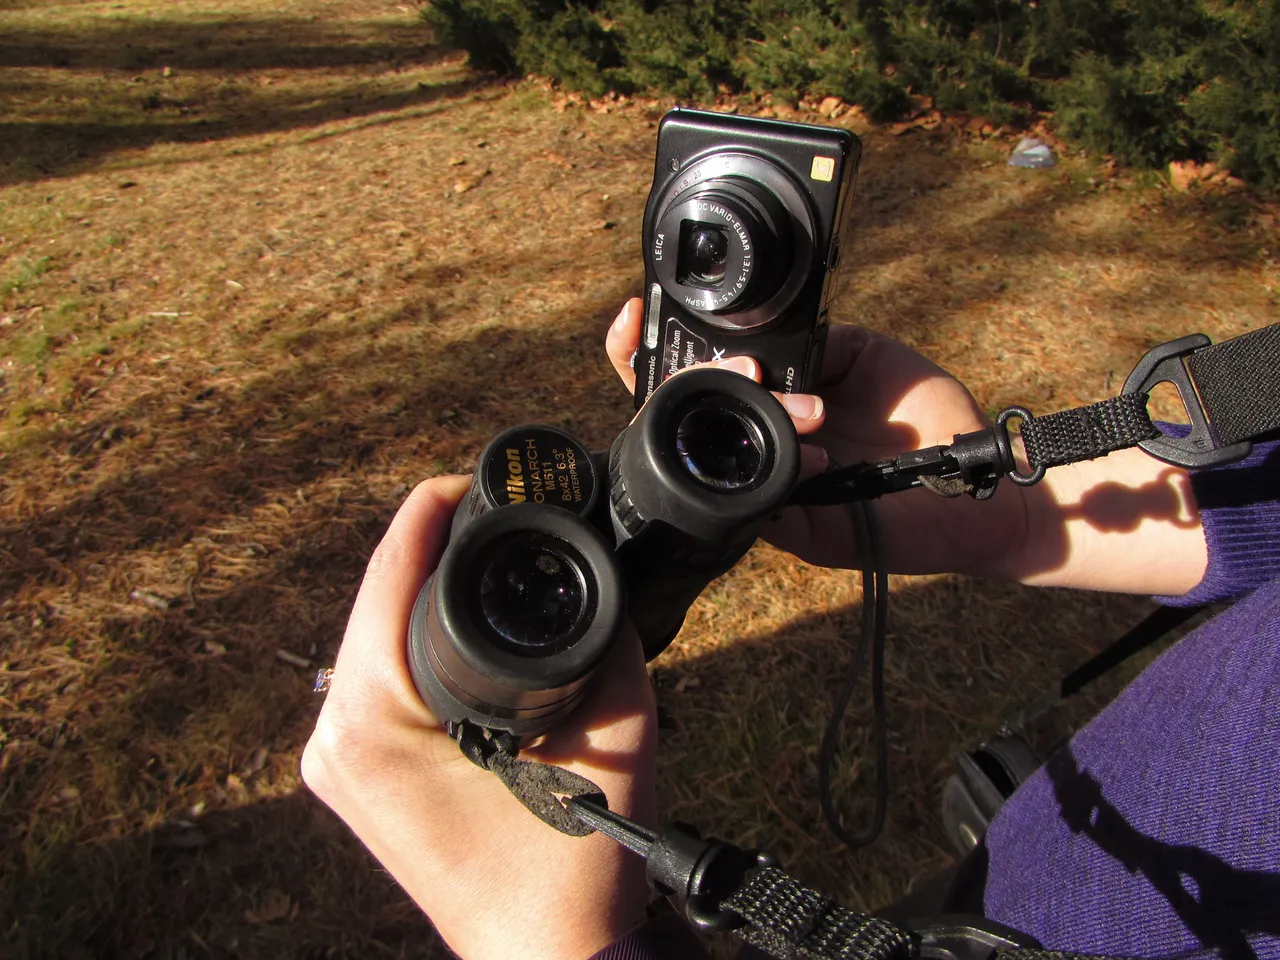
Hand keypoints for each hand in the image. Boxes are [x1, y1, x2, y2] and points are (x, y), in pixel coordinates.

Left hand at [302, 477, 657, 959]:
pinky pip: (379, 679)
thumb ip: (611, 638)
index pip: (389, 576)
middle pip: (375, 602)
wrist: (550, 956)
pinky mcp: (356, 775)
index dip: (433, 511)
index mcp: (374, 722)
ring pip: (374, 638)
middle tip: (489, 509)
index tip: (474, 475)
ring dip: (424, 592)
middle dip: (433, 548)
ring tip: (479, 550)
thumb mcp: (612, 729)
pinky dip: (419, 641)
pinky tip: (457, 616)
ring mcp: (336, 761)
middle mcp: (335, 737)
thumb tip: (601, 563)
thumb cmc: (576, 865)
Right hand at [605, 298, 1030, 577]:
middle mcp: (755, 447)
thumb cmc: (927, 420)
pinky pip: (751, 509)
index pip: (690, 381)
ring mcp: (769, 491)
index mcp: (767, 406)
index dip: (647, 349)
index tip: (634, 311)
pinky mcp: (795, 532)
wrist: (978, 482)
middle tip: (743, 367)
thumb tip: (761, 339)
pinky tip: (808, 450)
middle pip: (672, 419)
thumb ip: (814, 340)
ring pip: (703, 461)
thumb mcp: (867, 354)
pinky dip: (768, 477)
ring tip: (798, 404)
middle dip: (684, 378)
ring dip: (734, 418)